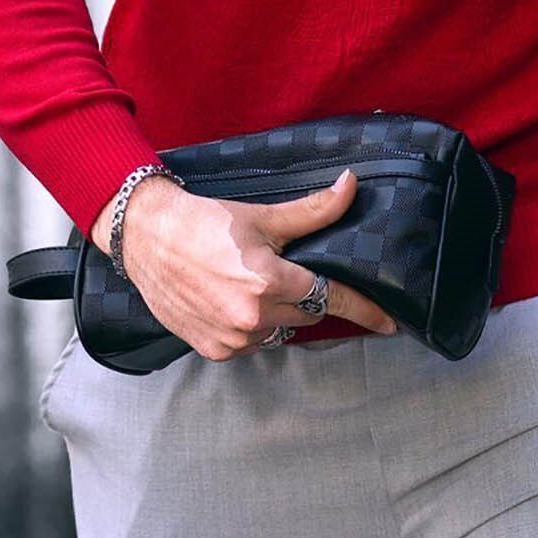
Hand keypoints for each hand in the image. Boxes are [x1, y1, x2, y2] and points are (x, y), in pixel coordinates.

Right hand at [93, 168, 398, 359]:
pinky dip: (253, 326)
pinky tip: (235, 300)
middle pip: (306, 313)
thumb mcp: (263, 216)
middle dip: (306, 293)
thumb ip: (313, 210)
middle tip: (287, 269)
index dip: (363, 310)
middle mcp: (252, 319)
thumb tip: (351, 186)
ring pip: (280, 331)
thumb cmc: (206, 223)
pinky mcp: (213, 351)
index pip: (330, 298)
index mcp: (268, 283)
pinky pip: (252, 343)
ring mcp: (231, 340)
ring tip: (253, 282)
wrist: (148, 238)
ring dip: (279, 312)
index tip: (389, 323)